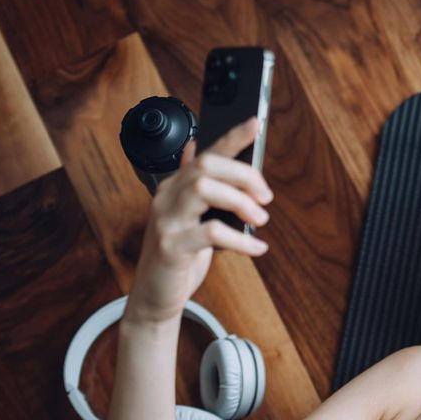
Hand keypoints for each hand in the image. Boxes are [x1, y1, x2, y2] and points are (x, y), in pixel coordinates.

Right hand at [125, 116, 273, 324]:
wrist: (155, 296)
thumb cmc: (178, 256)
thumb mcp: (189, 217)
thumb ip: (195, 186)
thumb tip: (196, 149)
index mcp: (175, 187)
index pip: (205, 153)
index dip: (232, 136)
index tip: (257, 122)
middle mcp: (167, 198)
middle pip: (206, 166)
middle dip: (243, 175)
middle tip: (265, 198)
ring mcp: (166, 221)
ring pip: (204, 189)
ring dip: (240, 201)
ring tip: (259, 220)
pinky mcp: (171, 247)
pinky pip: (211, 232)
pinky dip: (241, 240)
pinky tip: (256, 248)